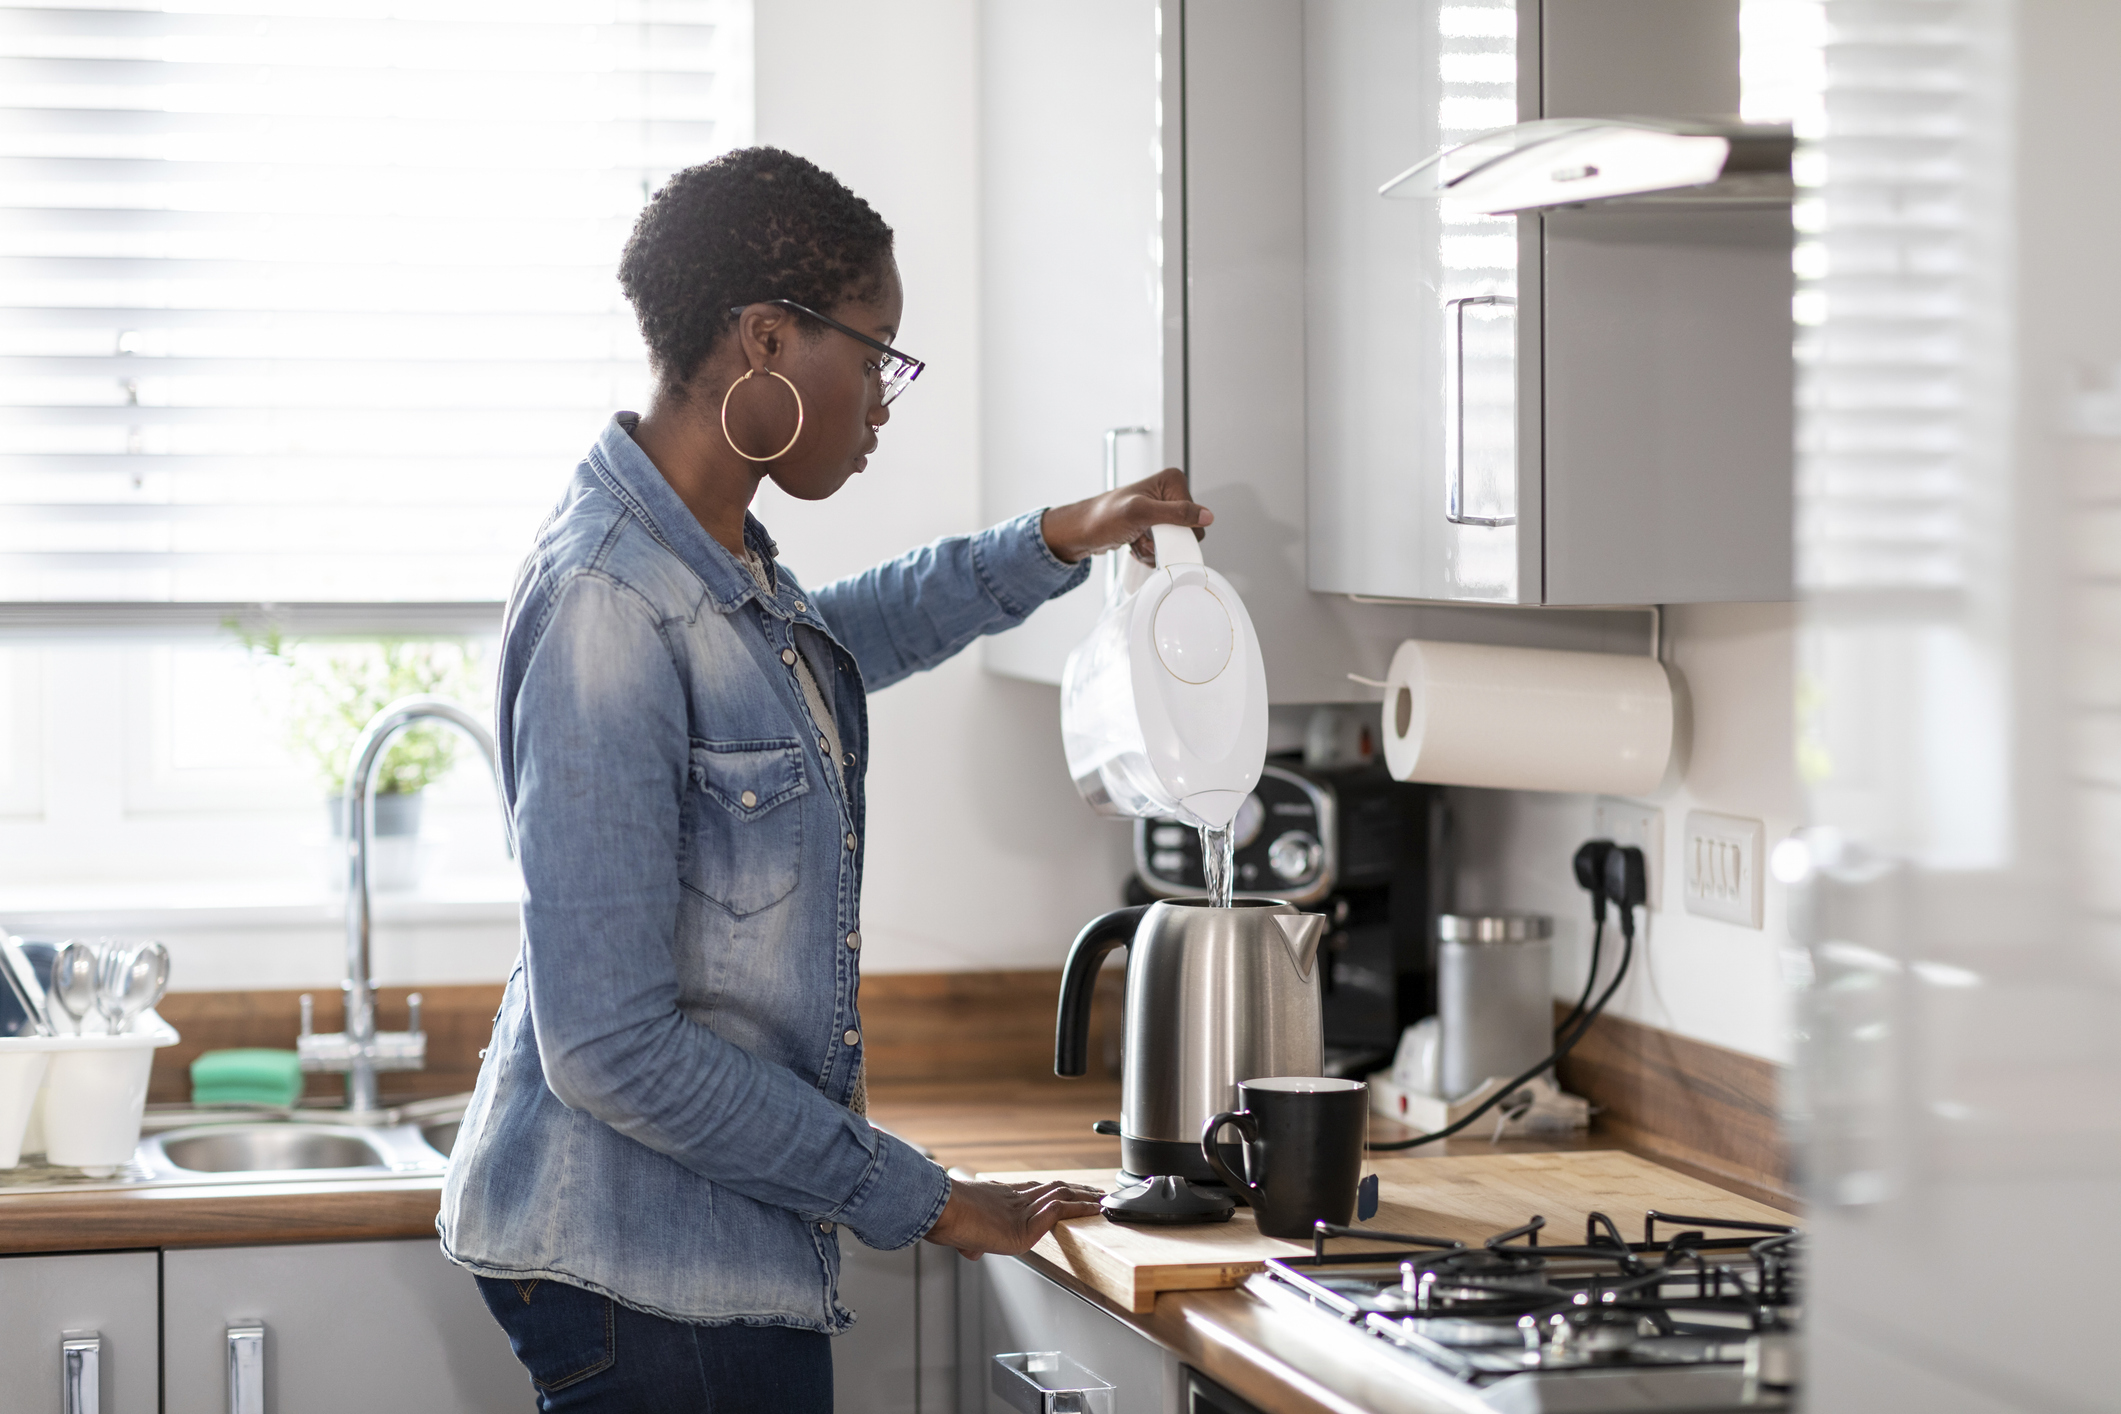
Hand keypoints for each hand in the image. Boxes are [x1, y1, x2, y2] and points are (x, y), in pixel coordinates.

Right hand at [922, 1178, 1104, 1260]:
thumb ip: (970, 1242)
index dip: (1053, 1190)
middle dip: (1076, 1190)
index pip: (1033, 1191)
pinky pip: (1060, 1211)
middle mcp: (1013, 1198)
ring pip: (1062, 1196)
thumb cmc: (942, 1218)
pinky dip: (1080, 1209)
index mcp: (999, 1198)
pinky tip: (1095, 1209)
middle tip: (1095, 1191)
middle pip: (1053, 1189)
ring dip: (1085, 1197)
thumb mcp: (959, 1234)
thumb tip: (972, 1252)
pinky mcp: (1026, 1225)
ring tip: (1104, 1200)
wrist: (938, 1211)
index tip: (1066, 1189)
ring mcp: (1021, 1209)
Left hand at [1040, 467, 1212, 565]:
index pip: (1196, 517)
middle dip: (1165, 543)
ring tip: (1136, 541)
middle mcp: (1169, 493)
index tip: (1157, 533)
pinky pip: (1163, 548)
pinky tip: (1134, 544)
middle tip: (1144, 538)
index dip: (1178, 532)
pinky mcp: (1153, 526)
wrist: (1081, 532)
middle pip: (1187, 532)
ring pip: (1175, 543)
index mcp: (1172, 481)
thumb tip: (1206, 516)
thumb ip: (1176, 513)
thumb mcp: (1141, 513)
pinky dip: (1149, 552)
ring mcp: (1162, 511)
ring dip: (1155, 550)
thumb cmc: (1102, 517)